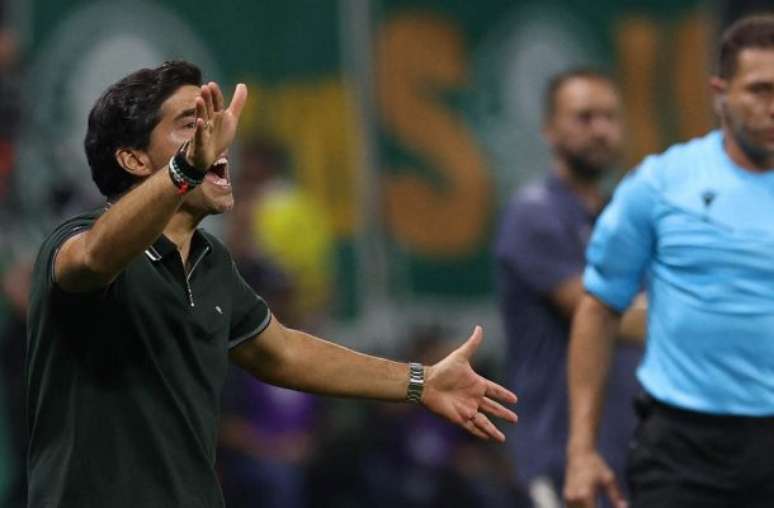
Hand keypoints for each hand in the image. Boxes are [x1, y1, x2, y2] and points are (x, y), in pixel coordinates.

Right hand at [186, 81, 247, 170]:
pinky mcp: (200, 143)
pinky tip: (199, 122)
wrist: (208, 156)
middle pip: (208, 108)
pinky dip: (199, 129)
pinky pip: (199, 135)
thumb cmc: (218, 135)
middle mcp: (208, 120)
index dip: (215, 94)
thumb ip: (237, 103)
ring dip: (200, 110)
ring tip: (199, 100)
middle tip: (205, 87)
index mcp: (216, 115)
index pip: (216, 103)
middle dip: (207, 99)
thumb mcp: (231, 119)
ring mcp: (203, 131)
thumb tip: (242, 84)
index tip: (212, 84)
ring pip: (201, 118)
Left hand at [421, 326, 517, 440]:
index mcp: (476, 384)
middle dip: (503, 413)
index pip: (495, 390)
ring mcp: (467, 408)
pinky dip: (480, 433)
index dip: (504, 395)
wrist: (427, 383)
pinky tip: (488, 438)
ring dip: (493, 430)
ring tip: (502, 438)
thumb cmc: (443, 369)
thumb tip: (479, 328)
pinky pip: (472, 427)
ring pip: (484, 421)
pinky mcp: (460, 417)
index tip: (515, 399)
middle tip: (515, 419)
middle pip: (492, 408)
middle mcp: (473, 398)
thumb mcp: (460, 356)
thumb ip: (472, 344)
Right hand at [564, 449, 626, 507]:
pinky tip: (590, 506)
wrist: (578, 454)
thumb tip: (624, 507)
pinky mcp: (566, 497)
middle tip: (600, 505)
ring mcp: (568, 497)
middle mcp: (574, 497)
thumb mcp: (609, 478)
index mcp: (585, 494)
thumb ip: (616, 496)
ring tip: (596, 504)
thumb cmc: (596, 465)